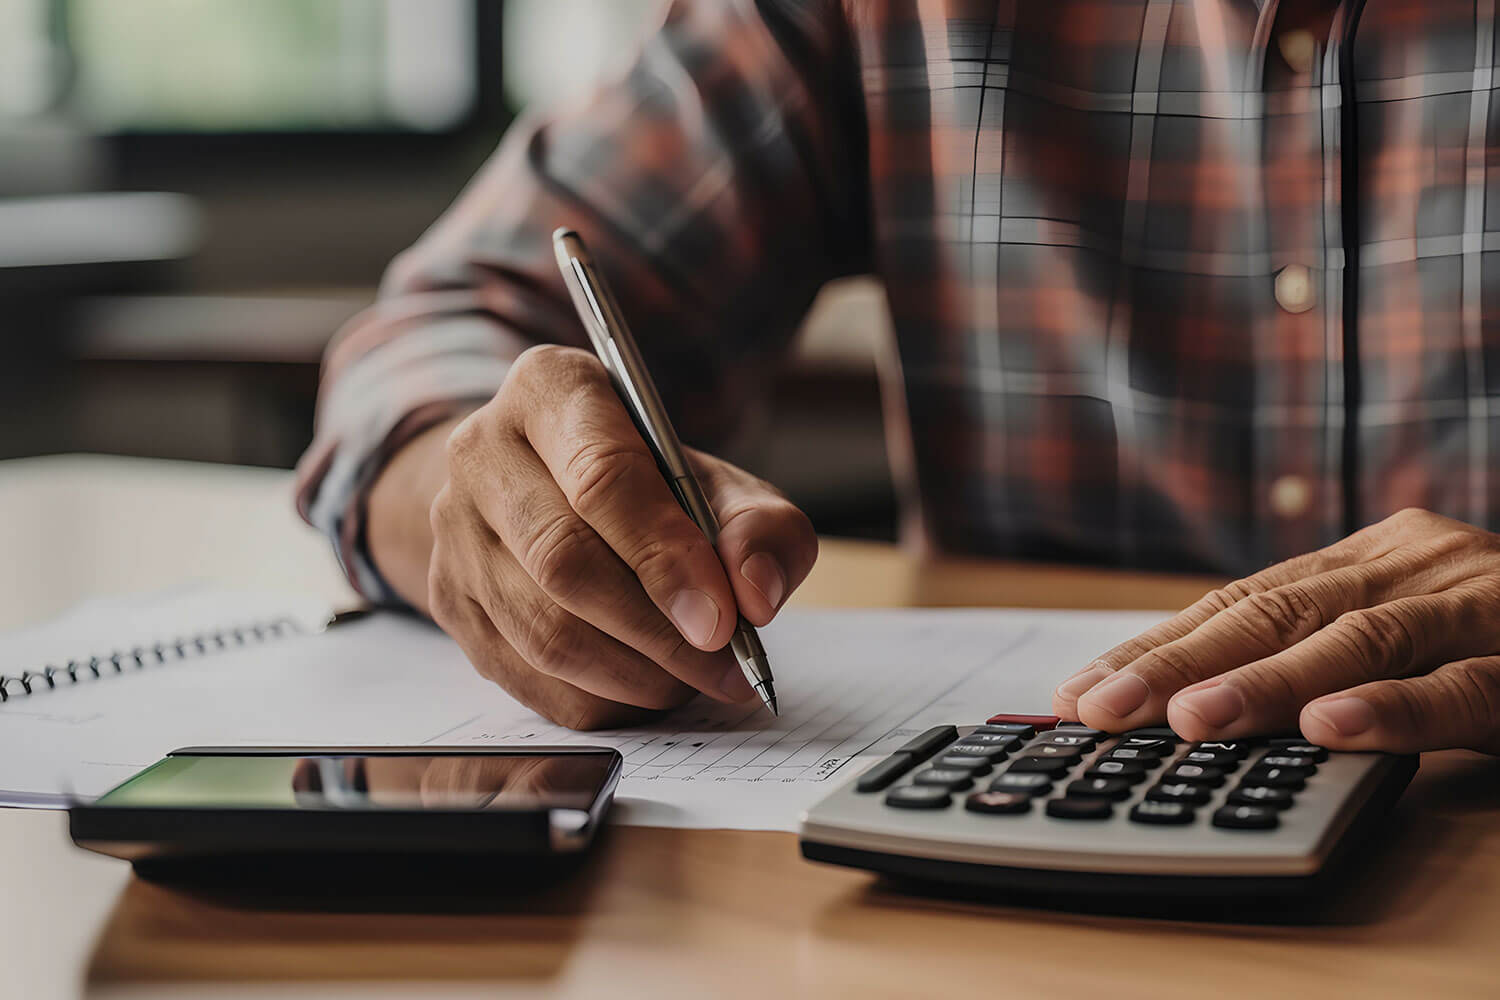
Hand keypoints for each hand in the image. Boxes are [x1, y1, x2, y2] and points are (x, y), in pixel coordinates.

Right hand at [426, 345, 816, 729]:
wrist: (546, 490)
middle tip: (724, 667)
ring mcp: (452, 531)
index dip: (666, 558)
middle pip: (564, 561)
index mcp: (550, 390)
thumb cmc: (646, 484)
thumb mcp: (717, 481)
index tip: (722, 620)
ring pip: (543, 631)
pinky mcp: (446, 601)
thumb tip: (757, 593)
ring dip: (634, 674)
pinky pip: (528, 677)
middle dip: (657, 631)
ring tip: (696, 678)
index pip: (602, 478)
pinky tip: (647, 687)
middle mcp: (482, 452)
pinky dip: (601, 698)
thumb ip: (759, 526)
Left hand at [1052, 508, 1499, 753]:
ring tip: (1189, 720)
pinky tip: (1333, 729)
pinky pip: (1463, 685)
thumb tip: (1187, 698)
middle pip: (1272, 613)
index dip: (1155, 646)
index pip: (1237, 601)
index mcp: (1364, 561)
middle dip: (1176, 664)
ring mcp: (1472, 602)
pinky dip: (1396, 709)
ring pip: (1355, 641)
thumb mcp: (1398, 627)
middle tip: (1099, 708)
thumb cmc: (1494, 629)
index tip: (1080, 690)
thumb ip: (1314, 649)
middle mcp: (1407, 566)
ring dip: (1265, 683)